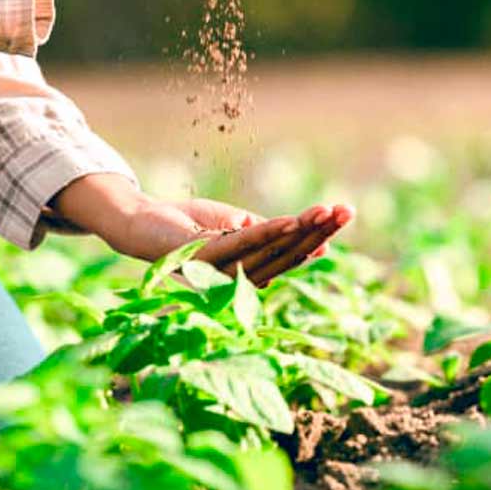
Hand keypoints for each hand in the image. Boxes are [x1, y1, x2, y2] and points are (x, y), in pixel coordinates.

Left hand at [50, 174, 352, 286]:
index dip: (318, 236)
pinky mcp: (202, 261)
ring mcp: (221, 273)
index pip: (290, 254)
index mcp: (248, 271)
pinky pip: (241, 245)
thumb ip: (266, 230)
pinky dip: (268, 233)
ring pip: (270, 252)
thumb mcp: (234, 223)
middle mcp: (238, 279)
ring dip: (301, 231)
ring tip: (327, 212)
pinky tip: (290, 222)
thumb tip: (305, 233)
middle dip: (319, 232)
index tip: (343, 215)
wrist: (142, 222)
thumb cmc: (188, 224)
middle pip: (287, 255)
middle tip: (348, 210)